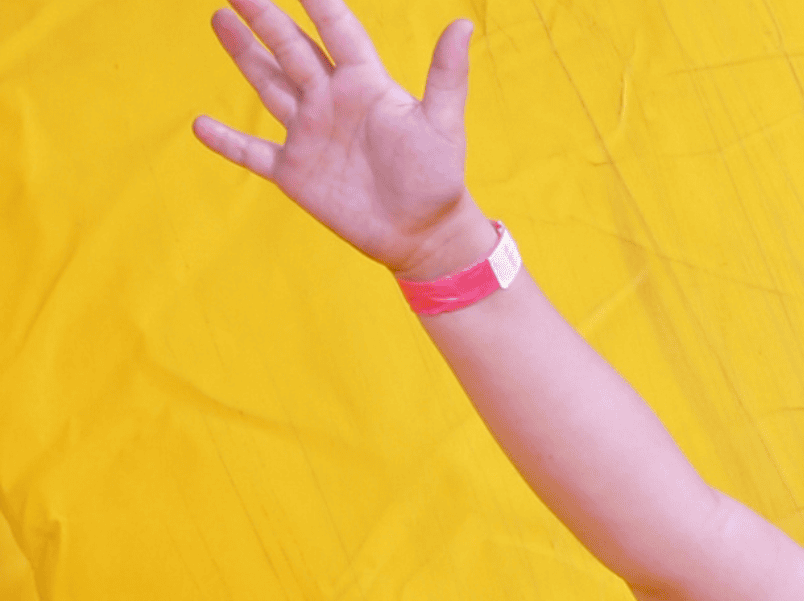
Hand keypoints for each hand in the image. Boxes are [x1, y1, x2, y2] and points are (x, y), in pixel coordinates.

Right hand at [192, 0, 487, 277]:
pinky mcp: (295, 172)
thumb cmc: (438, 178)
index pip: (338, 32)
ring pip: (269, 85)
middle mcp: (332, 102)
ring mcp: (310, 134)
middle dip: (266, 18)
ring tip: (221, 19)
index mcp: (366, 85)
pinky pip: (252, 152)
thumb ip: (447, 75)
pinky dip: (227, 141)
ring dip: (244, 55)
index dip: (319, 3)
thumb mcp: (443, 124)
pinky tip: (199, 125)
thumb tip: (464, 25)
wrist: (424, 234)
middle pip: (292, 50)